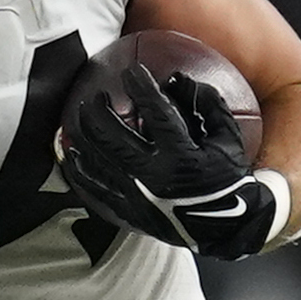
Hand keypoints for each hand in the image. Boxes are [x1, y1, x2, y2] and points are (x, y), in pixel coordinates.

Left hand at [62, 62, 286, 259]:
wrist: (225, 227)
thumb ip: (207, 104)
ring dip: (84, 133)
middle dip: (99, 109)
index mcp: (181, 156)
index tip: (132, 71)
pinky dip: (80, 170)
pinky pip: (93, 189)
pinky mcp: (128, 212)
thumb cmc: (228, 178)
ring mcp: (136, 196)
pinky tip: (72, 154)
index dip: (141, 87)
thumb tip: (177, 79)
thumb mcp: (228, 138)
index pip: (155, 112)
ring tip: (81, 117)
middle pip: (111, 135)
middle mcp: (153, 176)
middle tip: (97, 96)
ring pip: (96, 160)